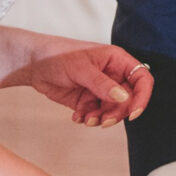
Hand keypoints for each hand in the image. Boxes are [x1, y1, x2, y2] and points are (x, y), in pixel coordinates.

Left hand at [28, 44, 153, 128]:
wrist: (33, 64)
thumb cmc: (57, 55)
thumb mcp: (80, 68)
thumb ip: (102, 84)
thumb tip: (124, 97)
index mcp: (117, 60)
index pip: (141, 79)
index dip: (142, 97)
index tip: (133, 113)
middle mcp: (112, 75)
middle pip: (128, 100)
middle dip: (117, 113)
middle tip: (103, 120)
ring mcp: (100, 89)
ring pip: (113, 111)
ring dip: (102, 119)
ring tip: (86, 119)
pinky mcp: (88, 101)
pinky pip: (96, 115)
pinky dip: (88, 119)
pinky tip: (76, 116)